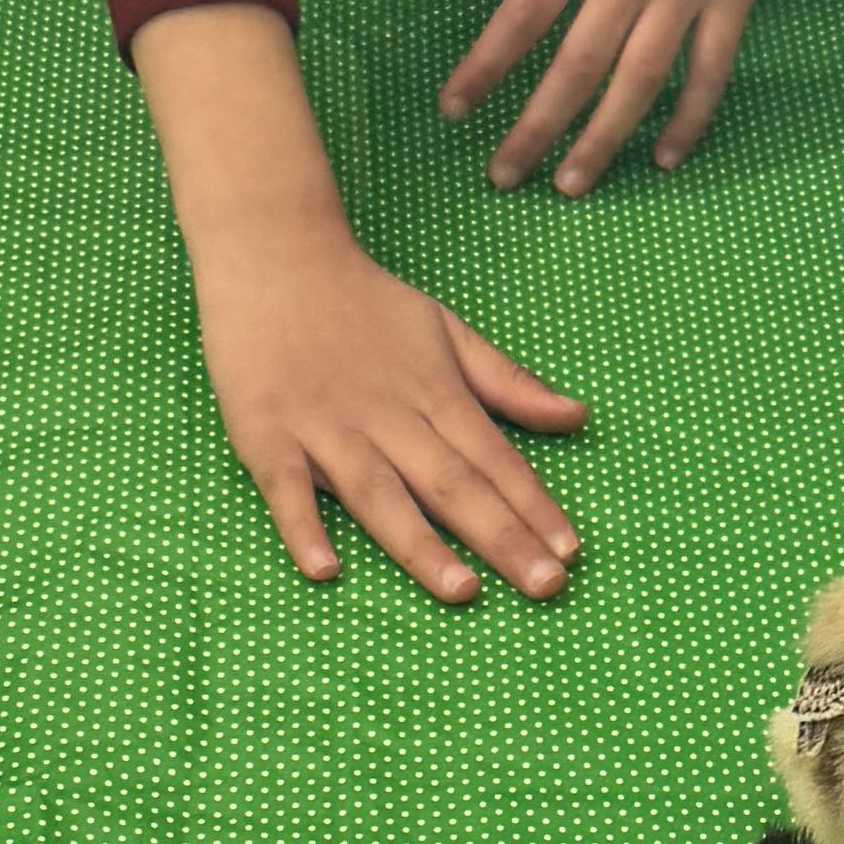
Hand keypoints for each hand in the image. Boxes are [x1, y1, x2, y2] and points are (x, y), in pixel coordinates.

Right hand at [133, 0, 582, 597]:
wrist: (275, 252)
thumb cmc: (364, 301)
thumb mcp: (447, 330)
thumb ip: (509, 382)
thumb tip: (577, 417)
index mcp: (434, 393)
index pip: (495, 459)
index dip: (534, 505)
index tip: (570, 552)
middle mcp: (387, 416)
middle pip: (451, 484)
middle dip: (501, 537)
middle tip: (546, 587)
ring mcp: (325, 427)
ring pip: (379, 495)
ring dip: (420, 546)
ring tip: (462, 591)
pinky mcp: (266, 433)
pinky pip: (285, 487)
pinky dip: (302, 527)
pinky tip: (325, 571)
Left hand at [437, 0, 843, 191]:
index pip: (524, 12)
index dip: (486, 66)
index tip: (454, 108)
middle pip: (578, 66)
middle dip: (536, 128)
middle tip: (503, 176)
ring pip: (641, 81)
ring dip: (603, 140)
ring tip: (570, 185)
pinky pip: (711, 71)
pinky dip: (689, 119)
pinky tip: (662, 157)